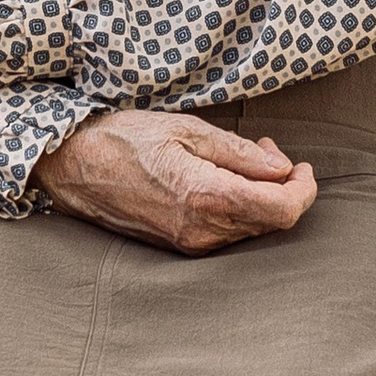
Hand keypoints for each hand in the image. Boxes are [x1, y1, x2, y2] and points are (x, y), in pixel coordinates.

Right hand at [36, 111, 317, 252]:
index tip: (303, 166)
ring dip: (261, 196)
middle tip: (269, 149)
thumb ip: (240, 153)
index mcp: (206, 197)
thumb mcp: (187, 129)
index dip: (304, 189)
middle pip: (272, 223)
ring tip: (246, 159)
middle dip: (283, 187)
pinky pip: (226, 233)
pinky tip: (225, 180)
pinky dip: (239, 207)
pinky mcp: (179, 246)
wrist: (72, 167)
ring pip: (251, 230)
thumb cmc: (124, 140)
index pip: (283, 210)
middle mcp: (201, 230)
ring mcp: (189, 244)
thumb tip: (281, 167)